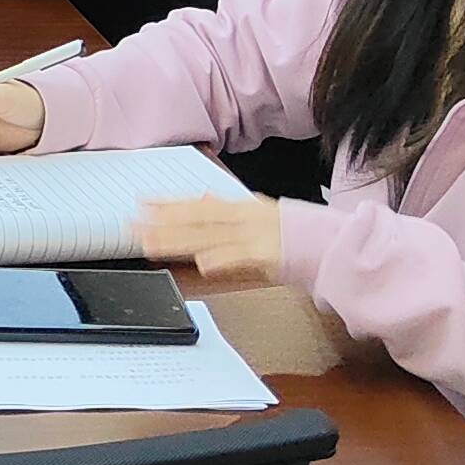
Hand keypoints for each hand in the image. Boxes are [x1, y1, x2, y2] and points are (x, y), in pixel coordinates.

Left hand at [136, 194, 285, 284]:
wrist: (332, 243)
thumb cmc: (297, 234)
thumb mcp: (259, 215)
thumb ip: (229, 212)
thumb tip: (201, 201)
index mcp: (242, 208)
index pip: (198, 204)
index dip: (168, 204)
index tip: (142, 204)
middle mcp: (245, 218)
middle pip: (197, 220)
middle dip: (162, 224)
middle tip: (132, 226)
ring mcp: (255, 235)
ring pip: (210, 238)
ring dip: (179, 241)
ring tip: (152, 244)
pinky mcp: (269, 255)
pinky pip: (241, 257)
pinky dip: (222, 259)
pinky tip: (202, 263)